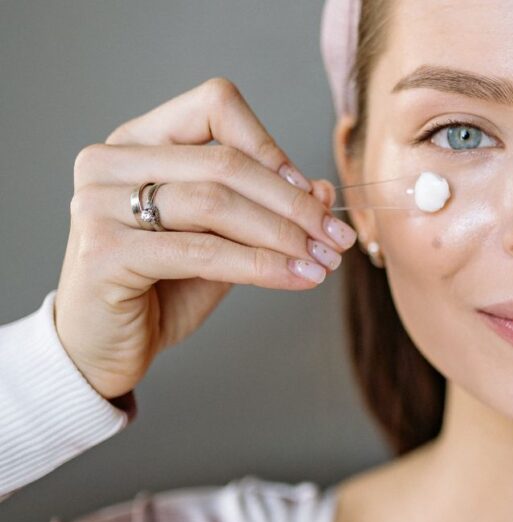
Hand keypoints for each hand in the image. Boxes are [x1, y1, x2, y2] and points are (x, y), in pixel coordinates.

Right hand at [54, 77, 354, 398]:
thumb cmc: (161, 286)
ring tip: (323, 260)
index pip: (215, 106)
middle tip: (336, 237)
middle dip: (294, 203)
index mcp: (139, 141)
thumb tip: (323, 191)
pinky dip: (260, 265)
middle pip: (224, 161)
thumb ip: (263, 209)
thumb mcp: (222, 238)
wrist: (104, 346)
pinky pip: (202, 251)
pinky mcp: (104, 252)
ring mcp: (99, 204)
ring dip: (283, 235)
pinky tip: (295, 278)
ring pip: (216, 203)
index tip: (310, 190)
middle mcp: (110, 162)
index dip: (270, 145)